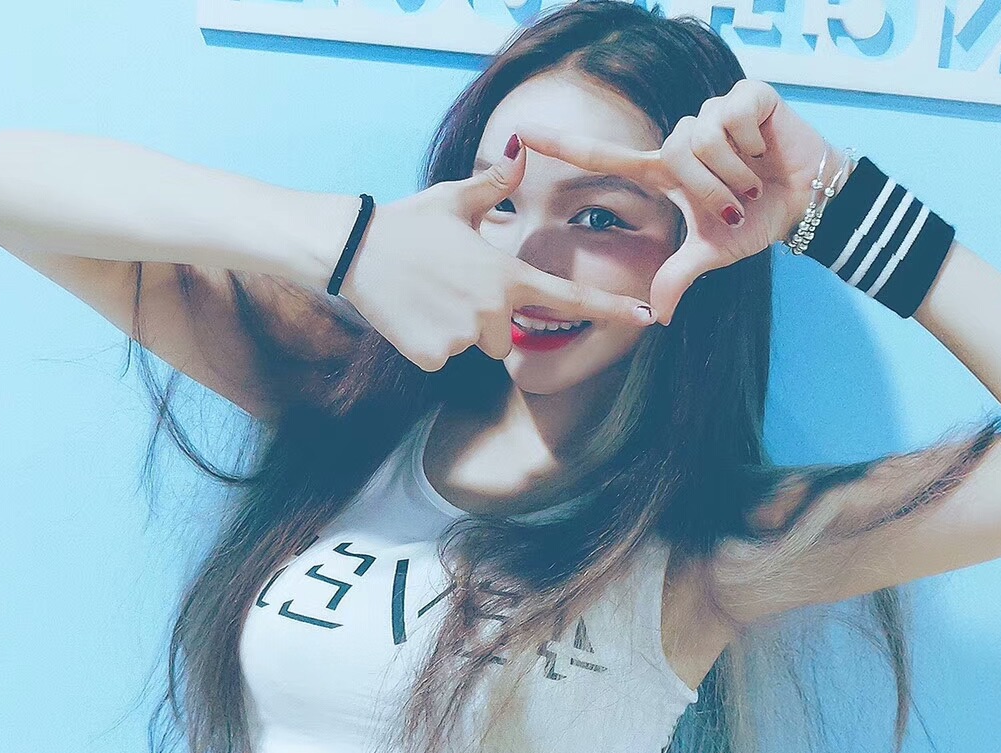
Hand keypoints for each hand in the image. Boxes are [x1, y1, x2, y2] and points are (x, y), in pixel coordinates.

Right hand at [339, 143, 655, 372]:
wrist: (354, 249)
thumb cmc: (408, 223)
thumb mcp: (455, 199)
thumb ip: (496, 185)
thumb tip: (523, 147)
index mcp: (506, 273)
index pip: (569, 298)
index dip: (611, 311)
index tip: (646, 320)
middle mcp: (492, 309)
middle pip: (505, 332)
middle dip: (484, 316)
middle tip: (448, 286)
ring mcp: (463, 336)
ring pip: (473, 345)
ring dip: (456, 329)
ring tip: (427, 296)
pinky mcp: (433, 356)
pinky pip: (442, 357)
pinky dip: (428, 342)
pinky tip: (410, 314)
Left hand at [513, 78, 846, 324]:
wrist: (810, 201)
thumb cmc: (758, 221)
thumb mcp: (713, 253)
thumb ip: (680, 276)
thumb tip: (659, 318)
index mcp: (665, 169)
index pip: (604, 155)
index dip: (563, 145)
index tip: (521, 134)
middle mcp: (682, 137)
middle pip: (677, 154)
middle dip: (713, 190)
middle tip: (740, 206)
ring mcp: (713, 112)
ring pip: (707, 138)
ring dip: (737, 171)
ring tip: (756, 180)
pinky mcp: (747, 95)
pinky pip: (735, 117)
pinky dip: (755, 142)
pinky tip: (767, 148)